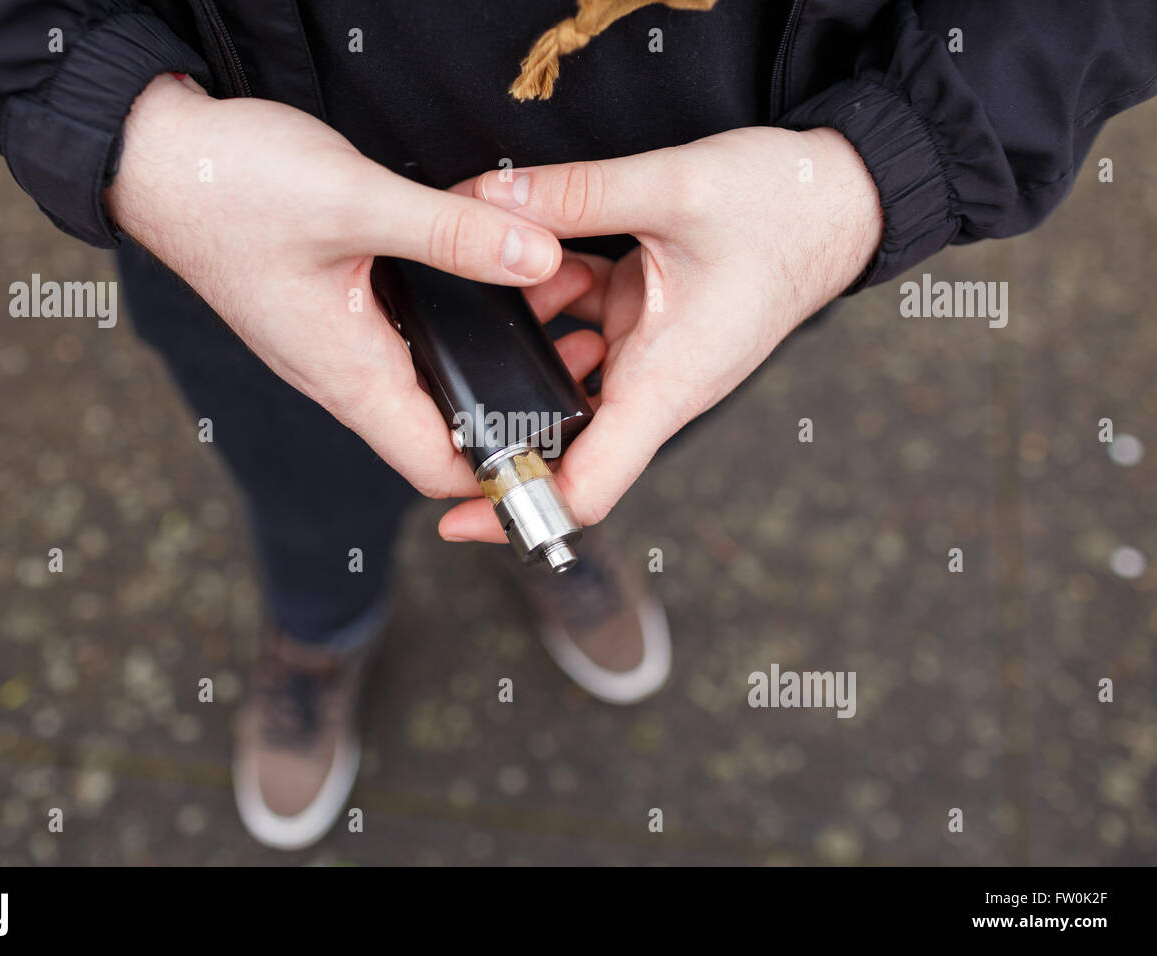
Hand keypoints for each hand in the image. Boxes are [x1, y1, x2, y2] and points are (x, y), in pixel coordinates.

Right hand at [104, 73, 573, 498]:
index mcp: (349, 374)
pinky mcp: (336, 310)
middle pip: (444, 429)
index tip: (563, 445)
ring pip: (431, 378)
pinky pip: (410, 338)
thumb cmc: (232, 189)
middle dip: (516, 403)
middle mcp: (343, 374)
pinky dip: (460, 320)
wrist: (157, 157)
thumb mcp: (355, 202)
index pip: (438, 467)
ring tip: (557, 306)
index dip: (503, 474)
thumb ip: (452, 233)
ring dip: (491, 356)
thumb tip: (539, 256)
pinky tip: (496, 274)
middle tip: (580, 355)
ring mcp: (338, 344)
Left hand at [437, 126, 882, 541]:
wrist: (845, 199)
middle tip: (437, 386)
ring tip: (495, 285)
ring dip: (525, 339)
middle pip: (563, 440)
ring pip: (564, 376)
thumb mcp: (675, 189)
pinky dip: (553, 300)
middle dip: (499, 417)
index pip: (588, 487)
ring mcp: (651, 356)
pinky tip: (540, 256)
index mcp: (668, 384)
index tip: (455, 516)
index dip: (518, 510)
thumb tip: (485, 199)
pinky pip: (583, 329)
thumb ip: (576, 195)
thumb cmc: (786, 211)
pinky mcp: (648, 323)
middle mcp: (657, 384)